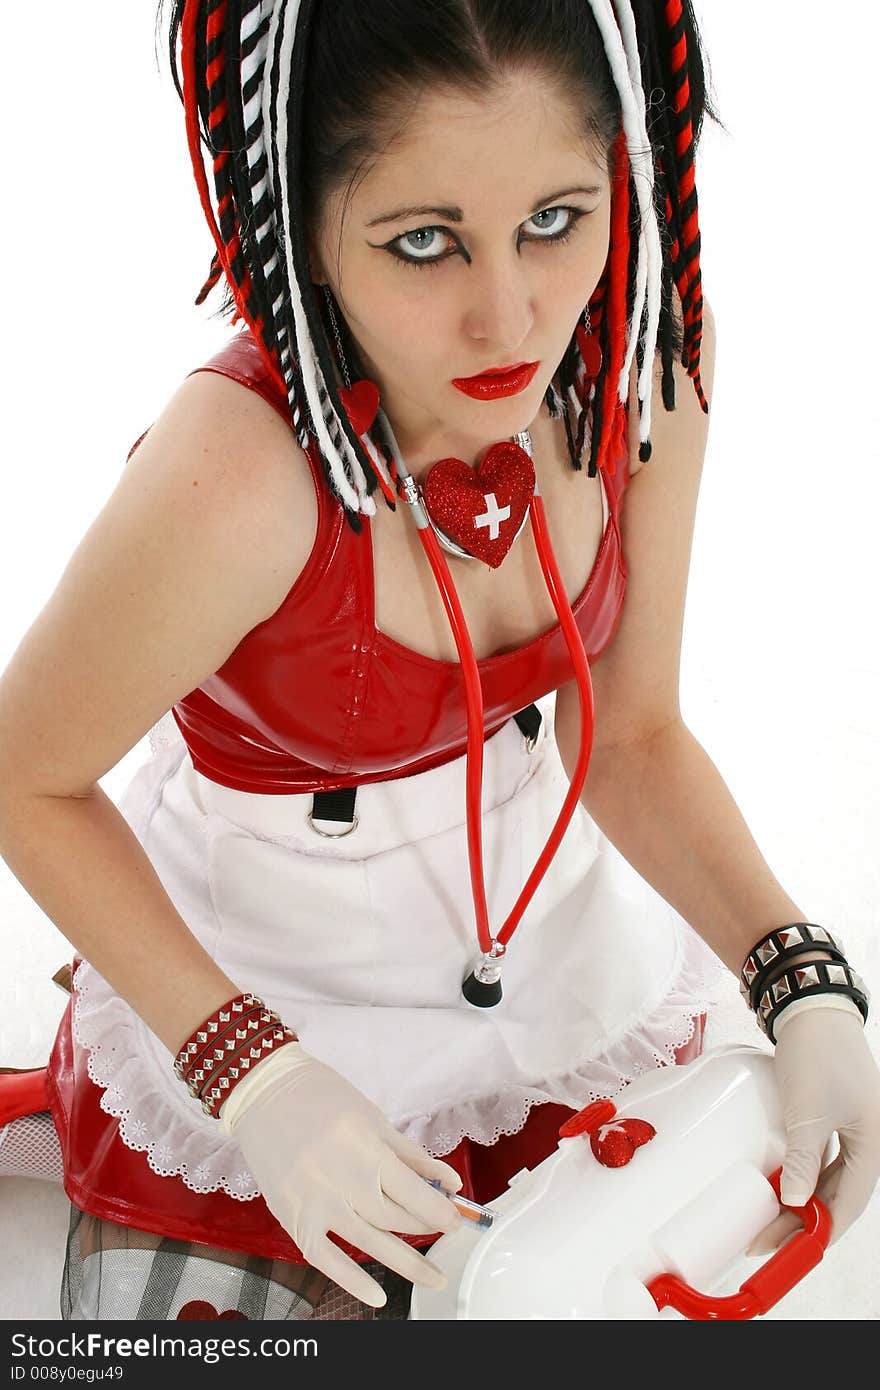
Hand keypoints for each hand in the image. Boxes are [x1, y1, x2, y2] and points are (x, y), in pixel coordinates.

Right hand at [218, 1041, 464, 1306]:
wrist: (265, 1092)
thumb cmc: (322, 1097)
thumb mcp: (373, 1118)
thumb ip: (411, 1154)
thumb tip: (450, 1183)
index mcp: (366, 1149)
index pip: (414, 1194)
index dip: (441, 1213)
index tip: (457, 1222)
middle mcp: (342, 1180)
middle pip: (395, 1219)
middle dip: (425, 1230)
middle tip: (443, 1235)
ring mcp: (315, 1203)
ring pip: (370, 1243)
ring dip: (407, 1264)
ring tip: (434, 1279)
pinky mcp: (292, 1218)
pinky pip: (325, 1258)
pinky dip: (352, 1280)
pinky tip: (378, 1296)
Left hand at [746, 1003, 879, 1255]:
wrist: (810, 1007)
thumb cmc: (818, 1055)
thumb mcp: (808, 1113)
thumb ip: (803, 1161)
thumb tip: (793, 1202)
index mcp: (872, 1143)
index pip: (849, 1202)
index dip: (820, 1229)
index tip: (790, 1249)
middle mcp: (866, 1139)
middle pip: (837, 1191)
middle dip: (804, 1218)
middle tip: (766, 1237)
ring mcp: (849, 1125)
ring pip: (825, 1175)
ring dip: (799, 1196)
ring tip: (767, 1217)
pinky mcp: (831, 1112)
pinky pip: (818, 1154)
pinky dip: (798, 1171)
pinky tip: (776, 1182)